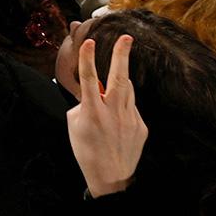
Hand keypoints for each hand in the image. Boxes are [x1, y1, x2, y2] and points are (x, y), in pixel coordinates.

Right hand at [67, 35, 146, 197]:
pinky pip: (131, 107)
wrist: (111, 178)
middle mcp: (112, 112)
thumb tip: (90, 96)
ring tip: (115, 73)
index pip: (89, 78)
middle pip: (118, 77)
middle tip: (126, 38)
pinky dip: (123, 104)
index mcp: (92, 111)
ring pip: (127, 89)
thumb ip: (82, 106)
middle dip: (122, 55)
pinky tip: (116, 116)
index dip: (88, 58)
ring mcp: (130, 118)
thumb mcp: (74, 126)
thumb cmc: (86, 151)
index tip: (90, 42)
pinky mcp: (140, 126)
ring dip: (121, 79)